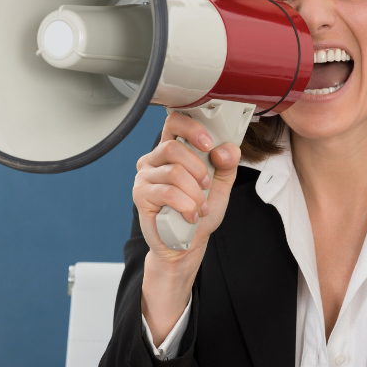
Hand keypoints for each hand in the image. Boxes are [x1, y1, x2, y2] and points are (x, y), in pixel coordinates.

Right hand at [134, 111, 241, 342]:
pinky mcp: (141, 195)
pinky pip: (167, 193)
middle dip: (198, 168)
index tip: (209, 144)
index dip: (192, 129)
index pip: (175, 122)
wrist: (187, 243)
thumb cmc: (199, 212)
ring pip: (174, 172)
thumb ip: (226, 164)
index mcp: (173, 150)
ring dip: (195, 192)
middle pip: (172, 148)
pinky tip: (191, 215)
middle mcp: (154, 159)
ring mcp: (145, 177)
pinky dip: (186, 205)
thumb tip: (224, 149)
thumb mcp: (220, 185)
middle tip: (207, 184)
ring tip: (201, 206)